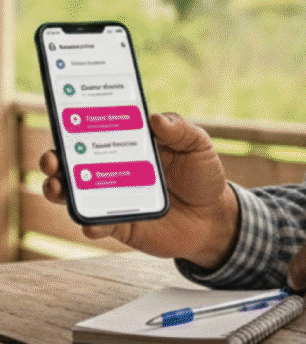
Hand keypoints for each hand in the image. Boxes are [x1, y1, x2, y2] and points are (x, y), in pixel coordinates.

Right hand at [39, 112, 238, 266]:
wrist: (215, 218)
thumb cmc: (202, 176)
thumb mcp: (198, 146)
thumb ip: (180, 130)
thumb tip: (154, 118)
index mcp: (127, 145)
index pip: (92, 131)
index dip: (72, 124)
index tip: (62, 118)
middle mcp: (111, 170)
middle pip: (71, 163)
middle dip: (53, 159)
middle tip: (52, 159)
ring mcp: (111, 199)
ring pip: (72, 194)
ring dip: (58, 190)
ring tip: (58, 187)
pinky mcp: (118, 225)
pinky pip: (95, 225)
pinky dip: (89, 224)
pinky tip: (91, 223)